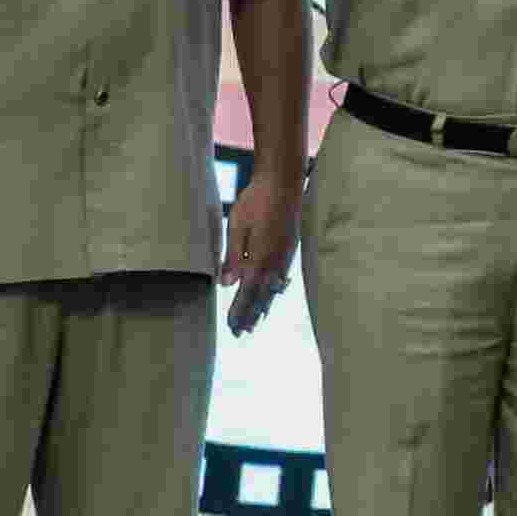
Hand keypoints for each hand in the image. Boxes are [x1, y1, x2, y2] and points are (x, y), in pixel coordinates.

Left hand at [219, 163, 299, 333]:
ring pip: (274, 288)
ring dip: (263, 306)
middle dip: (251, 315)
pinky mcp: (290, 248)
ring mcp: (285, 255)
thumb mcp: (236, 225)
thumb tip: (226, 284)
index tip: (232, 327)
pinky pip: (282, 277)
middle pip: (262, 296)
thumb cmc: (256, 200)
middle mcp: (275, 261)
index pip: (247, 292)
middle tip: (241, 333)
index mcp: (259, 257)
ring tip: (256, 321)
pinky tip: (273, 293)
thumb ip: (232, 256)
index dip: (239, 311)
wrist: (284, 182)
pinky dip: (275, 291)